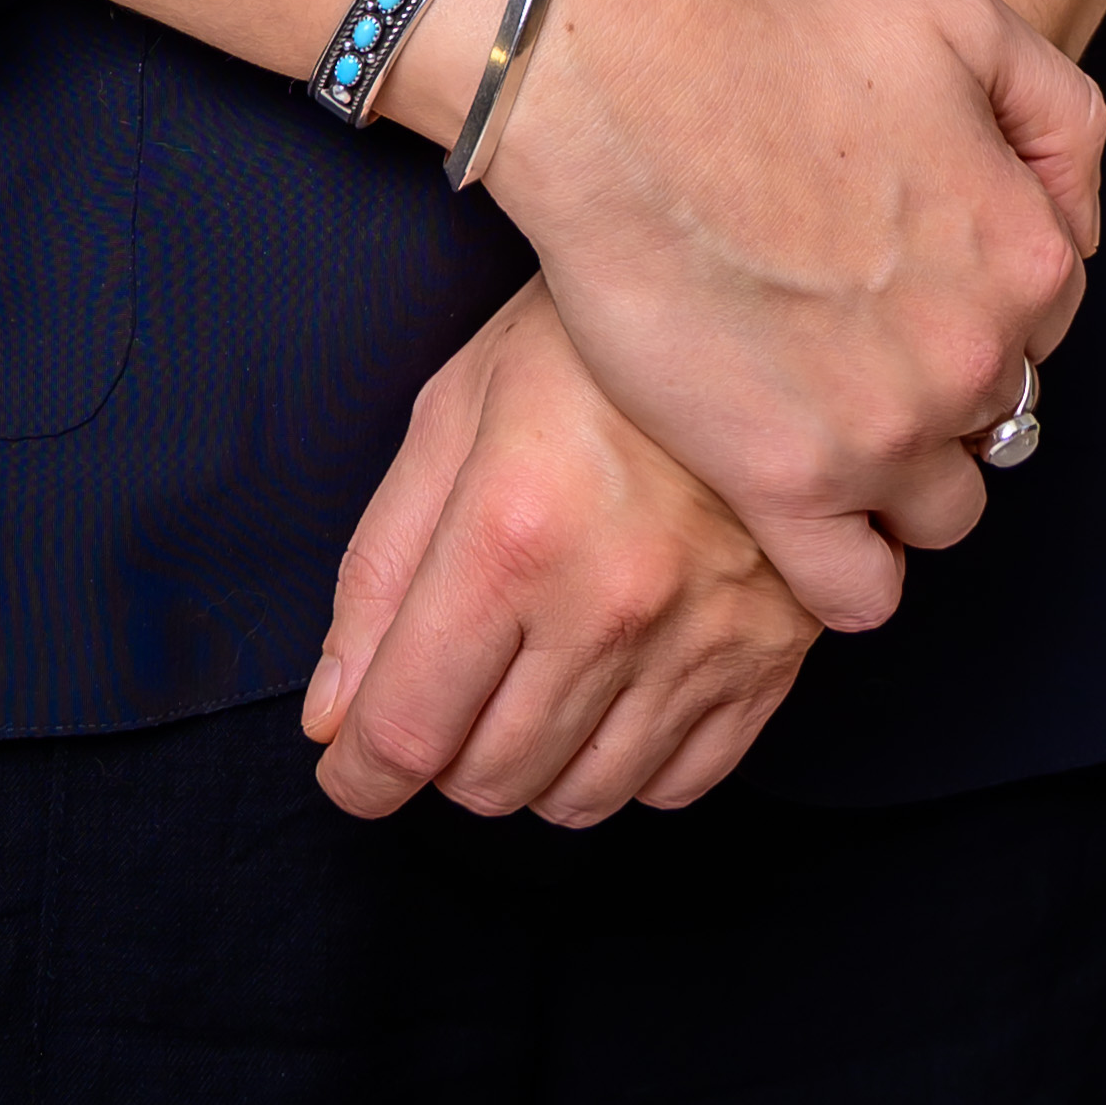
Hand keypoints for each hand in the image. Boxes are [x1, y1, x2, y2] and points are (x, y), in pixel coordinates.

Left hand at [304, 291, 818, 827]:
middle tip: (450, 687)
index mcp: (513, 535)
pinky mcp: (771, 658)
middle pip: (489, 780)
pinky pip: (675, 787)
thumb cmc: (586, 347)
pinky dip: (626, 765)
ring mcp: (703, 640)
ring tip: (530, 683)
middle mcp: (611, 605)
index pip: (408, 729)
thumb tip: (334, 712)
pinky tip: (611, 689)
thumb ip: (380, 571)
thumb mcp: (454, 415)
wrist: (757, 304)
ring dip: (532, 767)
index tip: (350, 769)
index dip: (359, 773)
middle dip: (443, 756)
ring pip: (581, 801)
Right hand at [461, 0, 1099, 634]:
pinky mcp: (788, 488)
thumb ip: (1057, 116)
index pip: (1045, 318)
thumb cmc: (780, 36)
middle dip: (939, 382)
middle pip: (995, 415)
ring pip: (941, 510)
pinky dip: (851, 567)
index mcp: (1029, 256)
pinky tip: (810, 511)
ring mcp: (886, 436)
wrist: (632, 87)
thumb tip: (1076, 220)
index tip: (905, 272)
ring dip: (903, 478)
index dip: (975, 292)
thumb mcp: (962, 17)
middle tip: (853, 335)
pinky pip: (860, 592)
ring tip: (829, 421)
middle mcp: (977, 361)